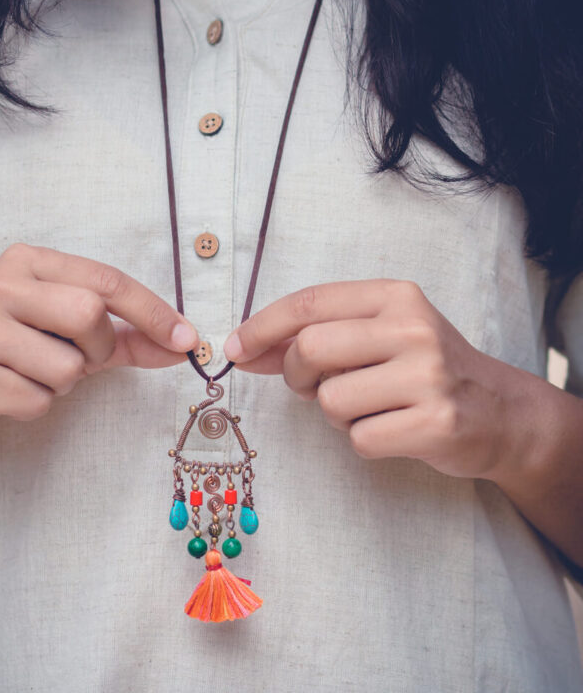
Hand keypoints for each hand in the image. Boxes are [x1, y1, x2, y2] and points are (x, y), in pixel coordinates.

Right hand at [0, 243, 198, 444]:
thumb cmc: (17, 347)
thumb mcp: (71, 331)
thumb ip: (128, 335)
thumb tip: (184, 344)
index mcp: (27, 261)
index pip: (104, 279)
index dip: (152, 310)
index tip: (187, 337)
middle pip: (88, 315)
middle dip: (96, 348)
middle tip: (76, 357)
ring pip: (66, 366)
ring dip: (62, 382)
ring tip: (31, 372)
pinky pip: (37, 400)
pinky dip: (35, 404)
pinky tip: (7, 391)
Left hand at [223, 278, 525, 480]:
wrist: (500, 411)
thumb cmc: (424, 367)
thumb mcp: (380, 333)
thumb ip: (318, 334)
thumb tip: (243, 348)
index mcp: (395, 296)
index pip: (309, 303)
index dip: (262, 326)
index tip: (236, 348)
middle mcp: (413, 328)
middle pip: (311, 348)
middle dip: (296, 375)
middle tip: (311, 387)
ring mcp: (427, 376)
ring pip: (331, 400)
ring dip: (335, 414)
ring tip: (367, 407)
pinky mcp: (435, 423)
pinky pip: (360, 438)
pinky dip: (363, 440)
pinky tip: (392, 428)